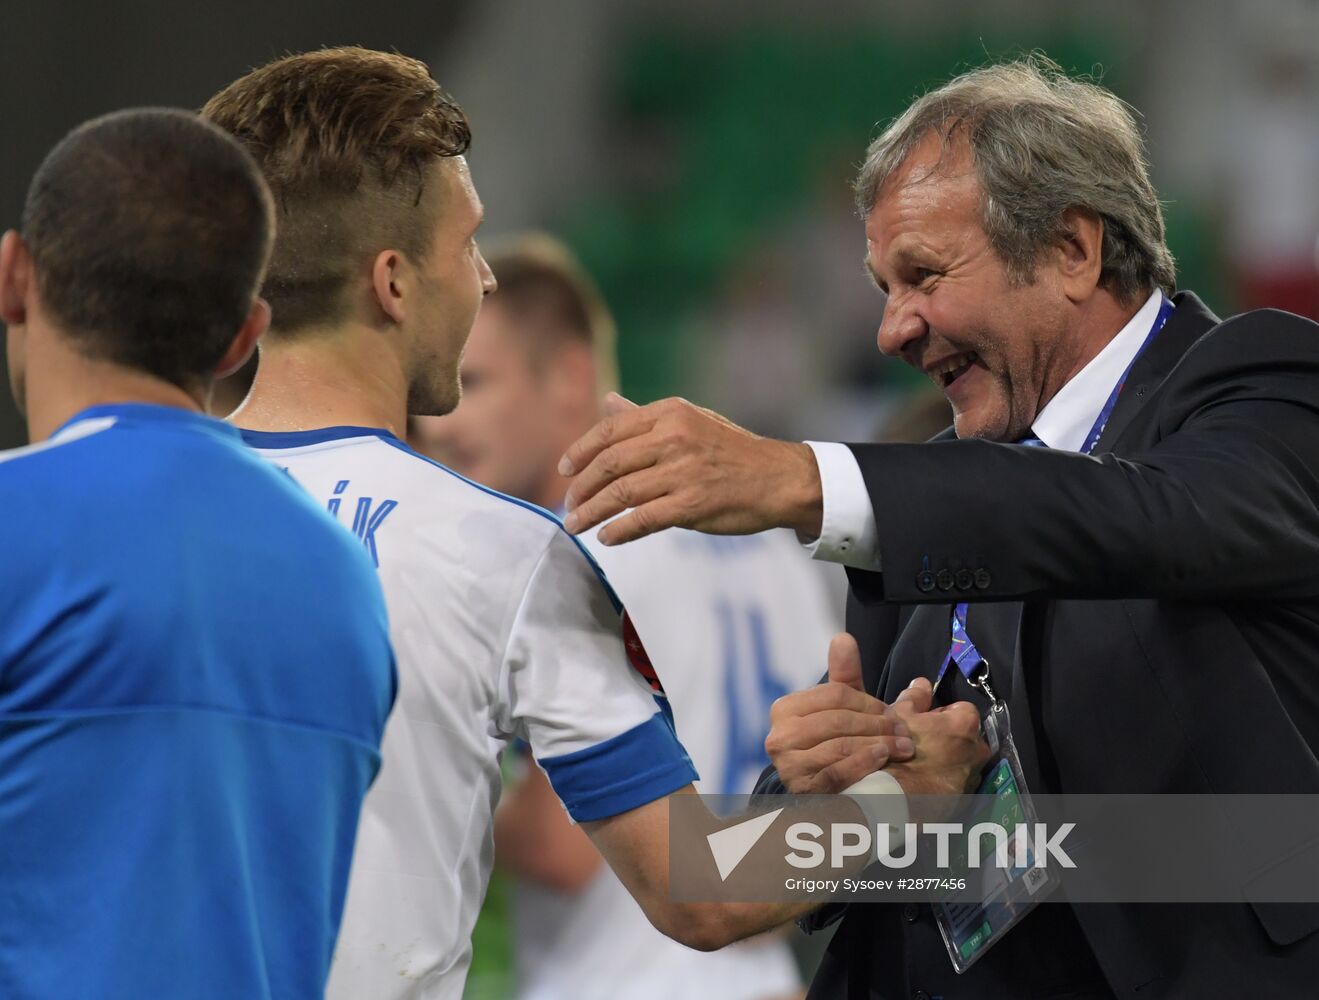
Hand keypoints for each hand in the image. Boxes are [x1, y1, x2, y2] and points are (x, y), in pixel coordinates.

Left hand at [559, 394, 823, 544]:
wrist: (779, 479)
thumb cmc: (731, 451)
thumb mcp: (690, 421)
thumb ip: (645, 416)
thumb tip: (608, 402)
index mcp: (670, 413)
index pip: (609, 431)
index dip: (579, 452)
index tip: (564, 471)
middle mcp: (674, 438)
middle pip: (609, 463)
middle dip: (581, 488)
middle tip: (568, 505)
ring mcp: (683, 472)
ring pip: (621, 493)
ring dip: (591, 513)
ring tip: (575, 526)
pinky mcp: (693, 505)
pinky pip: (643, 519)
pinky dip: (619, 530)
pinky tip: (607, 538)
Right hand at [764, 633, 927, 793]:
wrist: (822, 793)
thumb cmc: (834, 743)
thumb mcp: (840, 709)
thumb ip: (843, 675)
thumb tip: (843, 637)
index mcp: (785, 709)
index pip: (835, 695)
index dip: (869, 702)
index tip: (893, 712)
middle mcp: (779, 736)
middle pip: (838, 720)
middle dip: (878, 725)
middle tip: (906, 733)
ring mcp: (787, 766)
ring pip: (839, 746)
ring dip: (878, 745)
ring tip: (902, 748)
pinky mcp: (801, 790)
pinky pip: (836, 773)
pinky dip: (863, 764)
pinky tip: (882, 760)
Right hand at [883, 697, 989, 797]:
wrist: (896, 795)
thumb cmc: (899, 750)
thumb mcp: (900, 715)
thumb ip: (915, 696)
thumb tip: (922, 684)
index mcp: (965, 724)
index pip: (962, 709)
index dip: (943, 713)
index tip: (927, 722)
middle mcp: (978, 749)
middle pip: (967, 735)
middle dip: (950, 736)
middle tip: (924, 742)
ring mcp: (974, 775)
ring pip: (964, 758)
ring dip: (950, 757)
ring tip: (923, 762)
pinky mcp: (967, 796)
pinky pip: (960, 779)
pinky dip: (947, 777)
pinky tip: (927, 778)